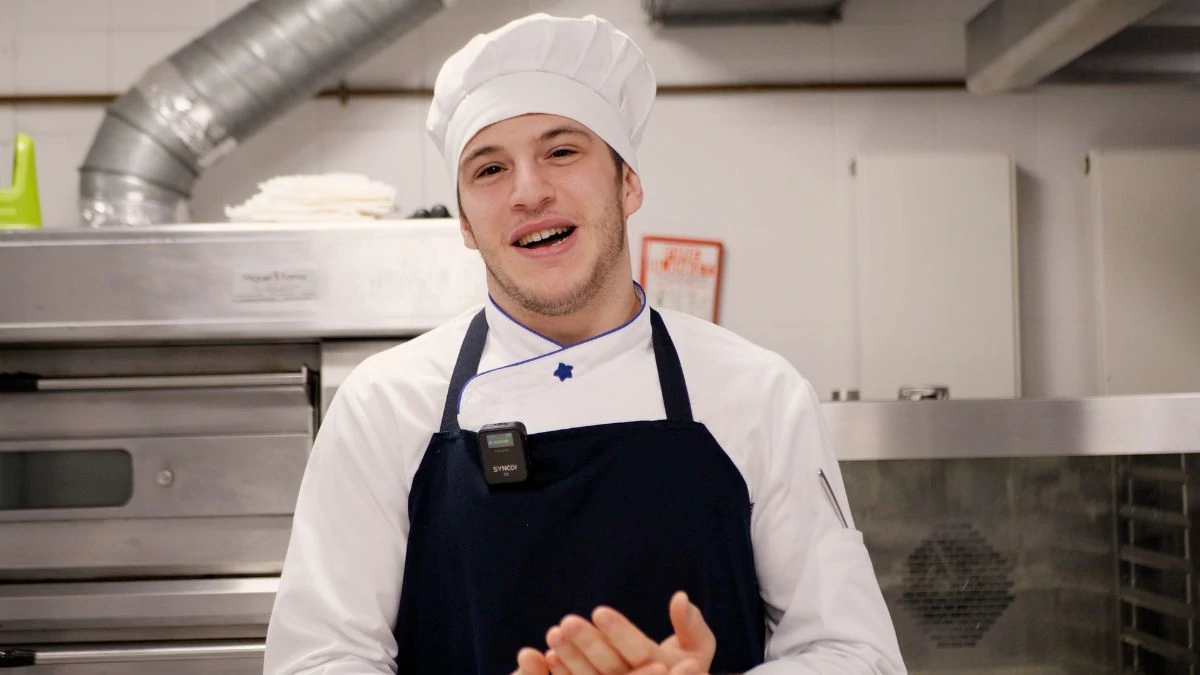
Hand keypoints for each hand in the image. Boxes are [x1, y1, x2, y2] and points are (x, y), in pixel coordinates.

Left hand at [511, 591, 715, 674]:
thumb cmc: (686, 665)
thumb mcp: (698, 648)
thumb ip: (692, 625)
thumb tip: (680, 597)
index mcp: (665, 672)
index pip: (641, 652)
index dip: (620, 633)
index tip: (599, 611)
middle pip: (613, 668)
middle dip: (589, 644)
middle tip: (566, 621)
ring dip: (572, 659)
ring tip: (554, 633)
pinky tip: (549, 655)